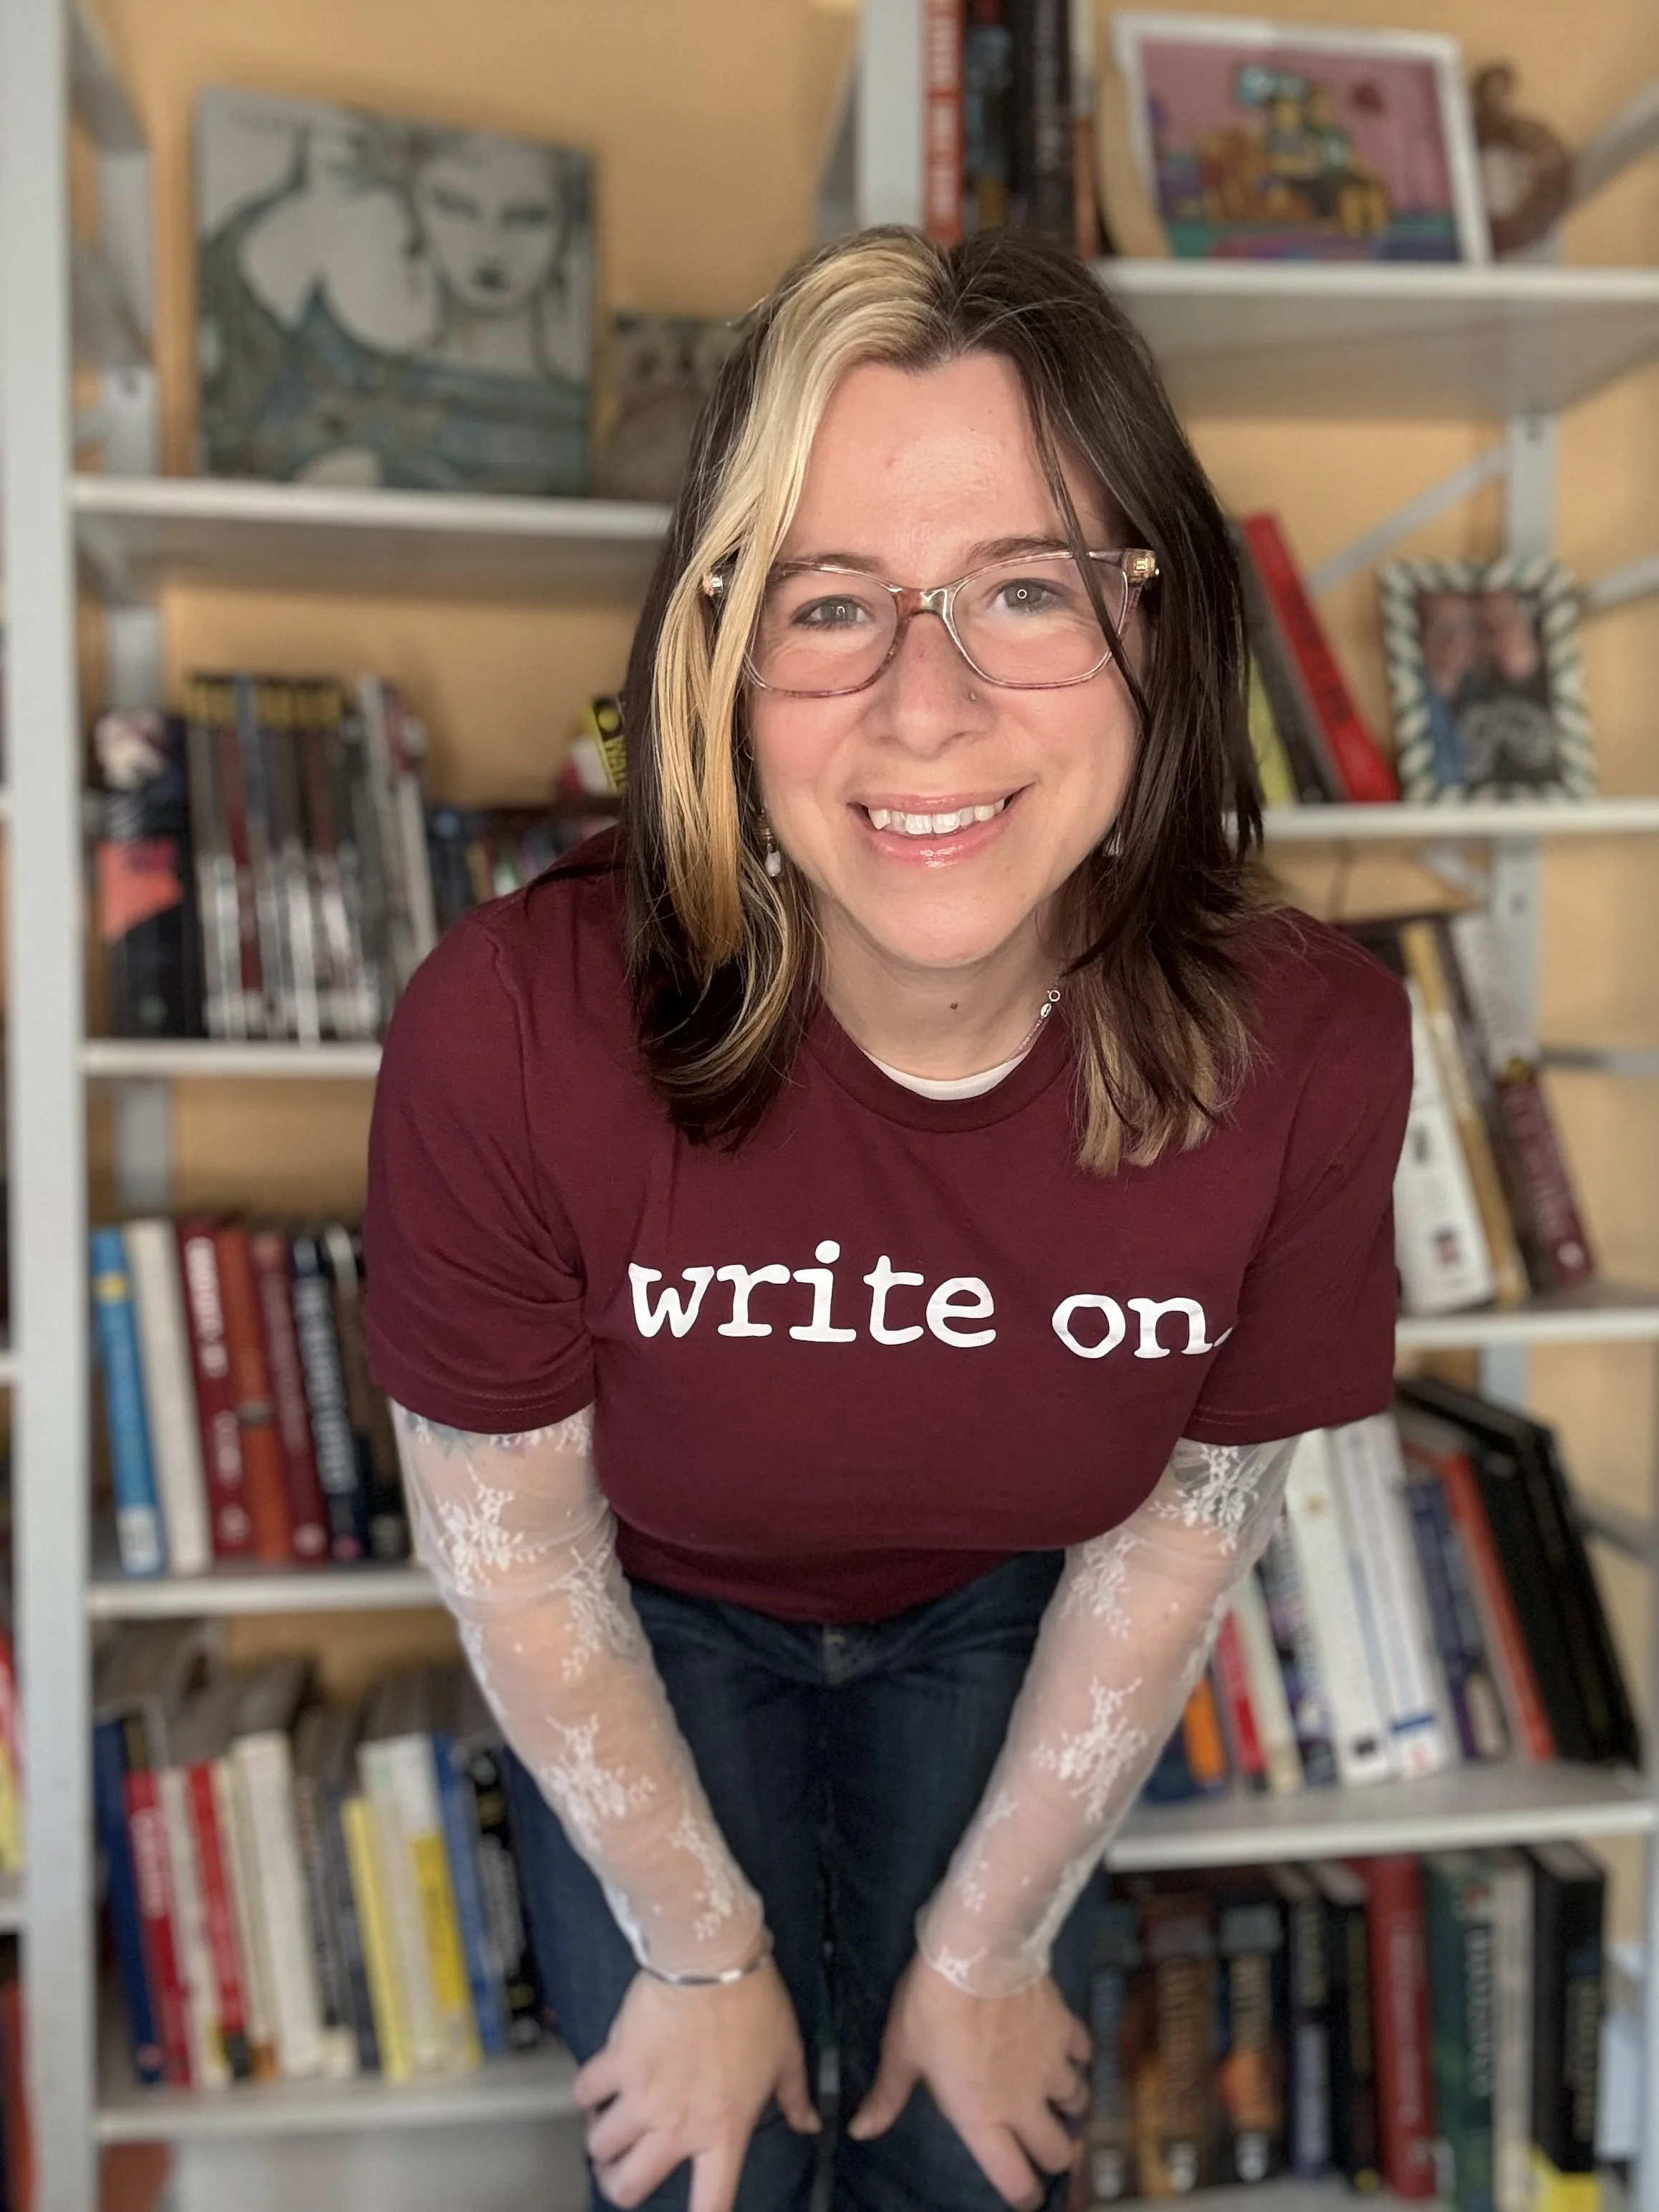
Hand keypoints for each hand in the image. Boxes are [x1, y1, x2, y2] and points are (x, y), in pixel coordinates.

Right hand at [573, 1957, 818, 2211]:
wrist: (712, 1959)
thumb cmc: (754, 2006)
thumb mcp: (786, 2055)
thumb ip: (795, 2098)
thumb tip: (809, 2123)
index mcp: (723, 2132)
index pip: (709, 2205)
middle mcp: (677, 2126)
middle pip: (629, 2187)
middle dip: (619, 2186)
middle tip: (621, 2172)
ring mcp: (642, 2097)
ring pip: (601, 2147)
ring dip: (601, 2141)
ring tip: (606, 2127)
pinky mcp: (617, 2063)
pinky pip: (584, 2095)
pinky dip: (587, 2095)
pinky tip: (597, 2087)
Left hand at [847, 1954, 1088, 2209]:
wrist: (975, 1953)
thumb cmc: (931, 2009)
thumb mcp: (901, 2053)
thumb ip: (887, 2097)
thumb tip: (859, 2131)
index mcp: (983, 2119)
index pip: (1016, 2181)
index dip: (1022, 2195)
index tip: (1021, 2192)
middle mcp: (1024, 2103)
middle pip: (1058, 2153)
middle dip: (1053, 2154)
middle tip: (1040, 2139)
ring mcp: (1051, 2066)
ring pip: (1077, 2102)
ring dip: (1066, 2102)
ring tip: (1051, 2090)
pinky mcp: (1066, 2029)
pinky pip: (1084, 2052)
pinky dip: (1076, 2054)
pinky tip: (1061, 2045)